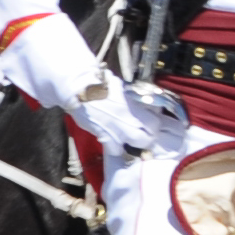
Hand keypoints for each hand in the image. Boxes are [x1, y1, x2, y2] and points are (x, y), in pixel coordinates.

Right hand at [75, 77, 192, 159]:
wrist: (79, 91)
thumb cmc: (101, 85)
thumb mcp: (122, 89)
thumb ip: (132, 101)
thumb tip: (140, 106)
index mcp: (133, 110)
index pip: (155, 125)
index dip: (154, 126)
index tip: (151, 124)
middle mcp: (126, 124)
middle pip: (146, 141)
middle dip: (146, 139)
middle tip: (142, 135)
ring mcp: (114, 133)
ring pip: (130, 149)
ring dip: (130, 145)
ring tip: (128, 140)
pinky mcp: (102, 138)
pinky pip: (114, 150)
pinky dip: (115, 147)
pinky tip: (113, 140)